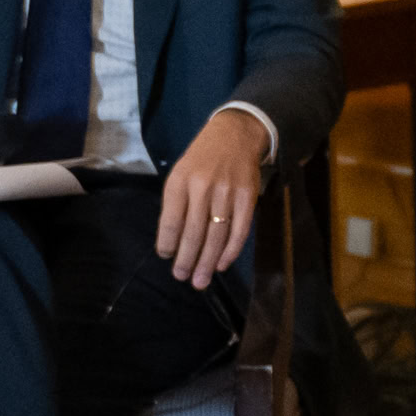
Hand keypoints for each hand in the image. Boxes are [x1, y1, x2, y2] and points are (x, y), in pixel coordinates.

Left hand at [156, 108, 268, 285]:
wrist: (235, 135)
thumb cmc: (202, 158)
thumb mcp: (181, 174)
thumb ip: (176, 204)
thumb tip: (173, 241)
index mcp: (180, 181)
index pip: (172, 219)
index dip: (168, 242)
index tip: (166, 257)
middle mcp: (203, 187)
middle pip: (194, 232)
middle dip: (187, 259)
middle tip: (183, 278)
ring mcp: (228, 193)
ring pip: (217, 235)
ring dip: (208, 261)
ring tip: (200, 280)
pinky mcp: (248, 197)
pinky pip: (240, 229)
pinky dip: (231, 250)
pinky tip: (223, 264)